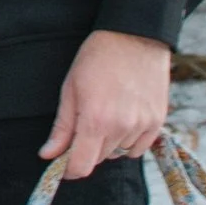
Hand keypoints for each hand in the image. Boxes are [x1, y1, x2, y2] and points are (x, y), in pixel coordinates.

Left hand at [44, 30, 171, 177]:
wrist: (135, 35)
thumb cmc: (97, 58)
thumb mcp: (70, 89)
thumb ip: (62, 127)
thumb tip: (48, 155)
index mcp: (95, 120)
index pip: (81, 166)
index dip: (68, 170)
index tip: (63, 164)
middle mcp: (121, 127)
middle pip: (98, 160)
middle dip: (86, 149)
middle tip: (84, 124)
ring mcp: (142, 125)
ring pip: (118, 153)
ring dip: (108, 144)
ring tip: (106, 114)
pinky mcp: (158, 121)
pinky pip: (138, 148)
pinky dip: (128, 141)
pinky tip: (123, 118)